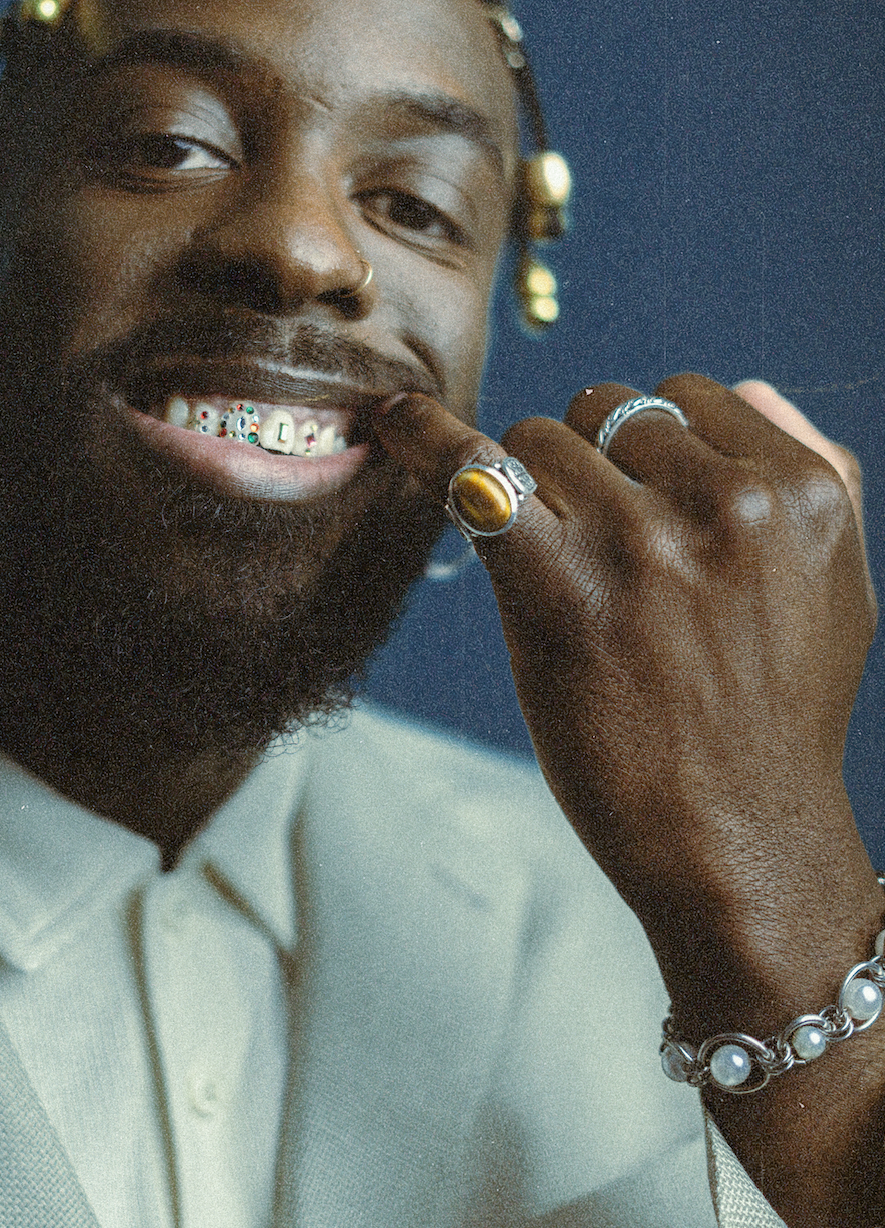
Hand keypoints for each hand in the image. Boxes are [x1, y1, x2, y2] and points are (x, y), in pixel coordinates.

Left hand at [375, 374, 878, 1028]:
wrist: (735, 840)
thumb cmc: (776, 716)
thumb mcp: (840, 585)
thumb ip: (816, 473)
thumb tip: (748, 387)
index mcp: (801, 491)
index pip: (691, 394)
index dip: (650, 441)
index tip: (632, 489)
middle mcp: (726, 504)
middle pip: (607, 410)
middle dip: (588, 463)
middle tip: (593, 548)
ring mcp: (638, 544)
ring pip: (539, 439)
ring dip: (527, 486)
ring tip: (549, 562)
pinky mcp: (557, 589)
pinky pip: (471, 473)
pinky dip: (423, 438)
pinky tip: (388, 420)